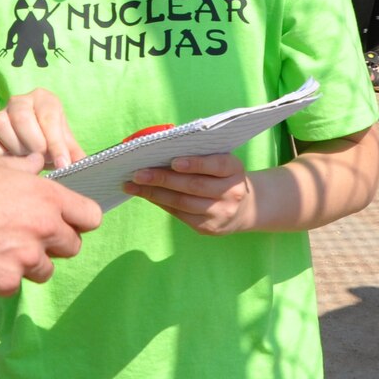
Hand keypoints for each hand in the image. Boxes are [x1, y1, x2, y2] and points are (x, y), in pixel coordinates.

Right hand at [0, 89, 84, 170]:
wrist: (33, 142)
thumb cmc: (52, 141)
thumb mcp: (66, 144)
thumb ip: (73, 153)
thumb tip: (81, 165)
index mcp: (44, 99)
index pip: (49, 117)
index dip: (56, 143)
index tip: (62, 164)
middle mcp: (20, 101)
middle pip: (22, 117)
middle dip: (34, 144)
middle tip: (42, 159)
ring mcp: (0, 113)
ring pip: (0, 124)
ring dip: (15, 148)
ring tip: (27, 159)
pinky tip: (11, 160)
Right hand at [0, 157, 101, 294]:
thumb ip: (25, 166)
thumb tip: (40, 161)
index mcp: (45, 197)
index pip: (91, 216)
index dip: (80, 221)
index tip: (67, 223)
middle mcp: (43, 227)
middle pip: (72, 246)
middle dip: (54, 244)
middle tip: (26, 237)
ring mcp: (26, 257)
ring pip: (45, 269)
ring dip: (29, 263)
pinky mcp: (6, 282)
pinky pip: (16, 284)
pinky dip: (3, 276)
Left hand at [123, 153, 256, 235]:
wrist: (244, 209)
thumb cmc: (222, 177)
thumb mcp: (221, 162)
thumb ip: (199, 154)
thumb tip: (159, 149)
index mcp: (234, 169)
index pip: (216, 165)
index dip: (195, 164)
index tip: (173, 161)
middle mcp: (232, 192)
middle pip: (194, 186)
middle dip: (163, 179)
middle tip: (138, 173)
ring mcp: (221, 213)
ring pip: (183, 203)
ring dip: (154, 193)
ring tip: (133, 185)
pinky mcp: (208, 228)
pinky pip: (180, 215)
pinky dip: (160, 203)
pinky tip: (146, 195)